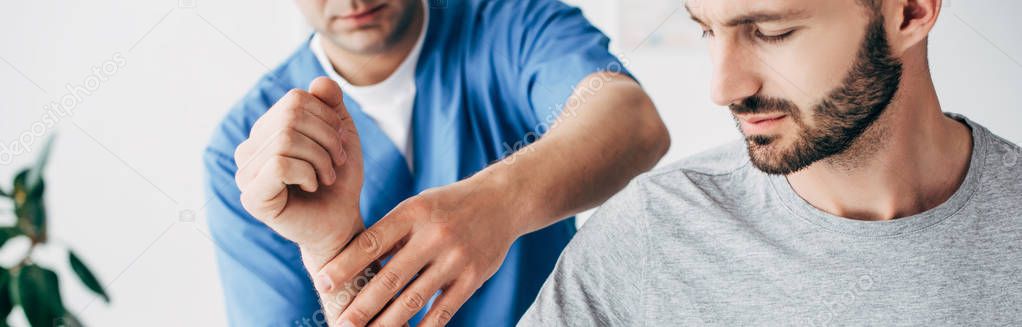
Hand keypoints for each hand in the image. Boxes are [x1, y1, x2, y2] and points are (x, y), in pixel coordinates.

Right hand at [234, 77, 365, 268]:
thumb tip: (317, 82)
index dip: (327, 118)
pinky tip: (311, 186)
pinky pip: (279, 164)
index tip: (340, 143)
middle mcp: (249, 149)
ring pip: (285, 139)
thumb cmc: (338, 181)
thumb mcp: (341, 134)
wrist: (341, 222)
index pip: (295, 100)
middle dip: (327, 138)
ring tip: (326, 176)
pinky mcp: (251, 197)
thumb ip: (330, 104)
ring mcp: (245, 174)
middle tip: (337, 162)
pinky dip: (307, 173)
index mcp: (266, 131)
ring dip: (320, 158)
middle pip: (290, 117)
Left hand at [313, 177, 522, 326]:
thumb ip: (392, 232)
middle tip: (340, 324)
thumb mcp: (418, 206)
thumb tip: (353, 263)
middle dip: (361, 305)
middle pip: (390, 277)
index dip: (345, 264)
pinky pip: (443, 310)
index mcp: (413, 213)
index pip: (371, 242)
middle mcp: (433, 235)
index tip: (322, 282)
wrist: (502, 200)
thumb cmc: (449, 205)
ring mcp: (455, 258)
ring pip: (413, 299)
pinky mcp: (473, 277)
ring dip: (386, 323)